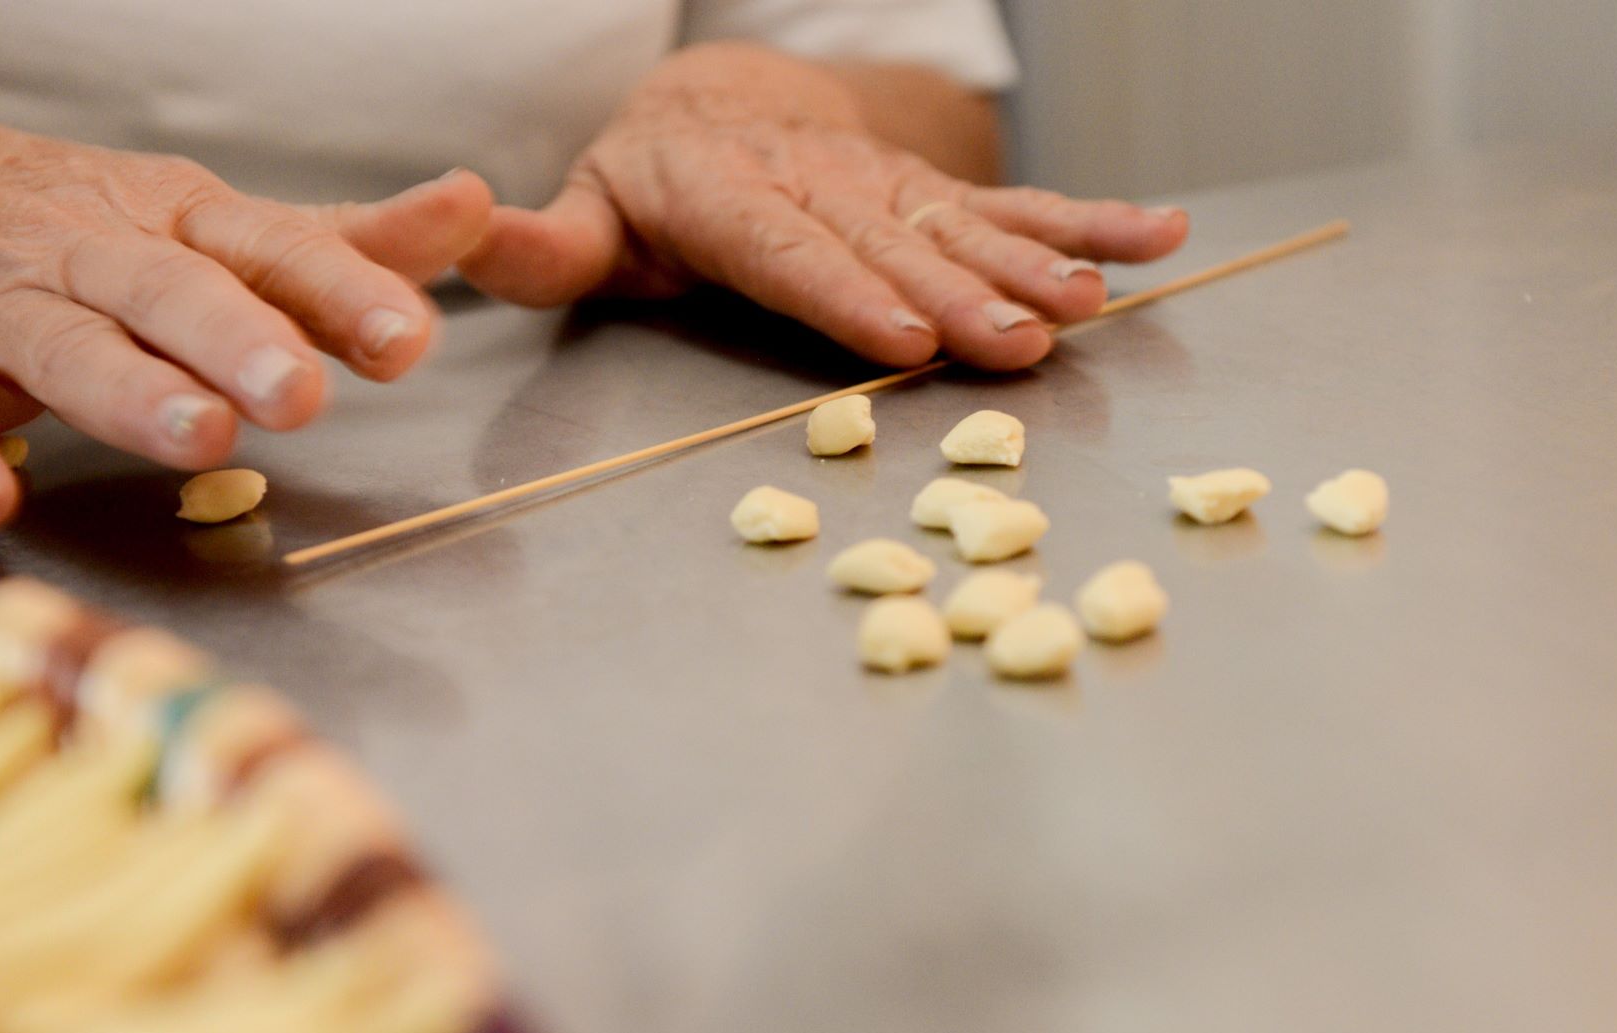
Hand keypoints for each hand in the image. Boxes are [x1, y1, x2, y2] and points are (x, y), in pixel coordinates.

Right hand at [0, 87, 493, 529]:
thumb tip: (475, 210)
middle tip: (304, 390)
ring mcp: (0, 306)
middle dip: (242, 338)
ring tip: (201, 432)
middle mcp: (96, 255)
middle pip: (172, 291)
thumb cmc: (77, 224)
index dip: (342, 291)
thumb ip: (341, 243)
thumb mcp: (210, 222)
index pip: (271, 249)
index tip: (409, 337)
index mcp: (180, 222)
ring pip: (69, 345)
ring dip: (134, 391)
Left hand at [460, 42, 1187, 371]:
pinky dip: (1089, 218)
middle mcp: (817, 183)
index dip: (845, 292)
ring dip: (1034, 261)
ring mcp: (886, 184)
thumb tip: (460, 239)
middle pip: (891, 243)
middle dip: (961, 294)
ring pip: (962, 222)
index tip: (900, 338)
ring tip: (1094, 300)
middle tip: (1023, 341)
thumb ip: (539, 248)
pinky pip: (1015, 201)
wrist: (722, 107)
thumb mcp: (587, 219)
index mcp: (725, 195)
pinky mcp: (934, 189)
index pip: (786, 250)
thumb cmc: (649, 189)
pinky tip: (1156, 238)